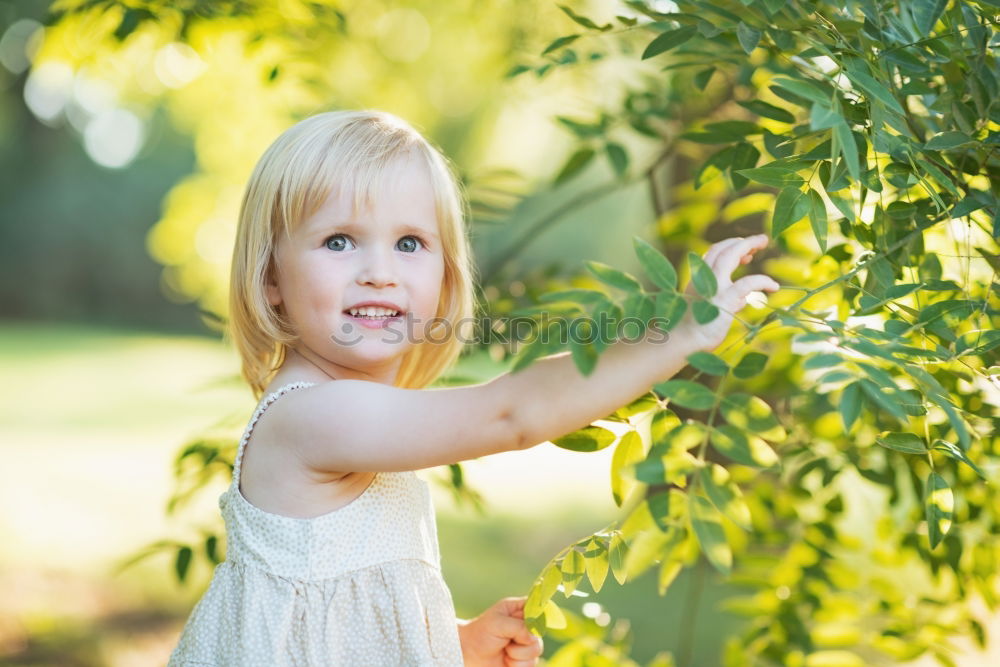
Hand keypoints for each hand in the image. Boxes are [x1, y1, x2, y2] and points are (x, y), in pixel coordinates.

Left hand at [457, 597, 543, 666]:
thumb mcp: (498, 623)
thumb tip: (533, 637)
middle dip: (523, 642)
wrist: (469, 654)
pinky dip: (517, 665)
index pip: (539, 608)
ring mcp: (525, 644)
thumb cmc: (480, 633)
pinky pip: (531, 665)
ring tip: (504, 651)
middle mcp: (525, 627)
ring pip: (536, 651)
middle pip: (539, 634)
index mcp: (519, 610)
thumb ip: (518, 626)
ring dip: (517, 655)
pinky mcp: (523, 660)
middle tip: (507, 641)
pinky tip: (506, 661)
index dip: (538, 617)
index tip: (528, 626)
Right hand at [676, 234, 778, 351]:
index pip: (714, 253)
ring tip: (764, 244)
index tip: (746, 254)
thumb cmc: (696, 329)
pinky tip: (774, 286)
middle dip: (742, 241)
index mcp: (698, 278)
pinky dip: (763, 280)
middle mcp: (703, 277)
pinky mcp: (725, 298)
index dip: (730, 247)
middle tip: (760, 240)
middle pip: (722, 248)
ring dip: (748, 246)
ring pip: (731, 255)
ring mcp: (713, 285)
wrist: (684, 341)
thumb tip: (742, 300)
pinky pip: (748, 282)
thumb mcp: (710, 309)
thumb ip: (726, 301)